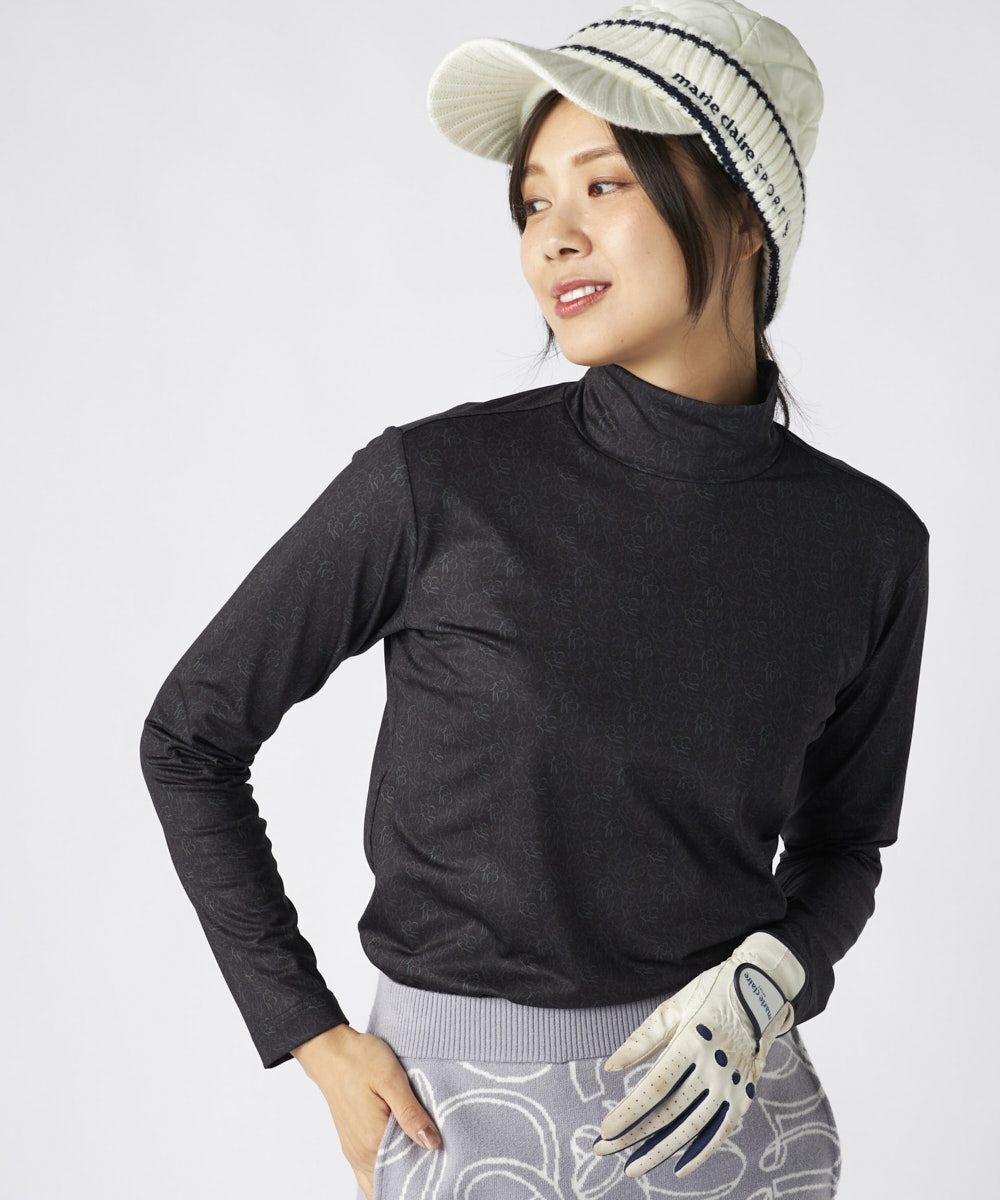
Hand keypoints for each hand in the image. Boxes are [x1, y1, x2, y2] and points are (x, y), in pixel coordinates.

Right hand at [293, 1024, 441, 1199]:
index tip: (442, 1163)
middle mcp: (360, 1153)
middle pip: (390, 1184)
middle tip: (435, 1163)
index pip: (403, 1176)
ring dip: (398, 1175)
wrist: (329, 1050)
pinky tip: (401, 1155)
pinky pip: (369, 1171)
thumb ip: (411, 1114)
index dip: (424, 1174)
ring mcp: (353, 1150)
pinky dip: (385, 1171)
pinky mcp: (352, 1143)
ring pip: (377, 1181)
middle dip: (412, 1179)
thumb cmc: (360, 1059)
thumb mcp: (392, 1079)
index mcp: (372, 1140)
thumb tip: (433, 1144)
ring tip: (421, 1159)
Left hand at [592, 931, 804, 1179]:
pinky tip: (679, 1168)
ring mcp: (734, 1084)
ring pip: (692, 1127)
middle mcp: (716, 1067)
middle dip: (634, 1135)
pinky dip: (701, 1152)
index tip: (605, 1129)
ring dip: (661, 1150)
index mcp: (694, 1041)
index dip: (630, 1112)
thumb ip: (641, 1040)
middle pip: (670, 1111)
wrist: (763, 990)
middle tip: (603, 1150)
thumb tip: (610, 1067)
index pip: (656, 1087)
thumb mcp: (673, 1007)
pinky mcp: (746, 1094)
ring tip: (634, 1167)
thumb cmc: (711, 992)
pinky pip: (721, 1130)